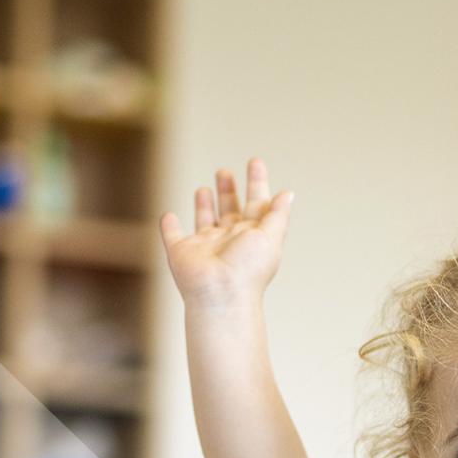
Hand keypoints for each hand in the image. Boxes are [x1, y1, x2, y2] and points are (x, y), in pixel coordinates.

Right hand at [160, 158, 292, 304]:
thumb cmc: (248, 269)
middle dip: (228, 191)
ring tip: (205, 188)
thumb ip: (277, 215)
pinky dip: (169, 226)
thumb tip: (288, 194)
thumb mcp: (271, 237)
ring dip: (204, 205)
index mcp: (251, 235)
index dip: (257, 183)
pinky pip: (172, 236)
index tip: (255, 162)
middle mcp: (229, 240)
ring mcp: (205, 246)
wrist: (221, 295)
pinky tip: (169, 216)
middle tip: (225, 172)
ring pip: (204, 221)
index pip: (256, 203)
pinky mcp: (181, 251)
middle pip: (230, 210)